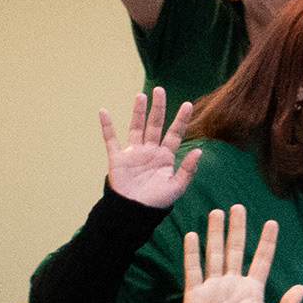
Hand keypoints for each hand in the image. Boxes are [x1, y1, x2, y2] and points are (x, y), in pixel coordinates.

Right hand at [100, 89, 199, 209]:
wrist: (134, 212)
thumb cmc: (157, 201)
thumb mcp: (177, 187)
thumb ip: (188, 169)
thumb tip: (199, 151)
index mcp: (166, 156)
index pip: (175, 133)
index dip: (181, 119)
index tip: (188, 104)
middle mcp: (150, 151)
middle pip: (155, 124)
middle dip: (158, 108)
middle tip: (160, 90)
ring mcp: (134, 153)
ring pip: (136, 127)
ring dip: (138, 112)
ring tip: (141, 96)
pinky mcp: (118, 158)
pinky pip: (111, 139)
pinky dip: (107, 126)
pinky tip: (103, 112)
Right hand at [177, 205, 301, 302]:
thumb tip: (302, 286)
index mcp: (253, 291)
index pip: (262, 260)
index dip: (267, 242)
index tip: (272, 222)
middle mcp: (233, 285)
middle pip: (236, 250)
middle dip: (237, 228)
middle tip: (238, 206)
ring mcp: (214, 288)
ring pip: (215, 254)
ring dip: (215, 234)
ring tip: (216, 212)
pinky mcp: (195, 295)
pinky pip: (193, 270)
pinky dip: (192, 252)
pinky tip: (191, 235)